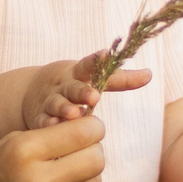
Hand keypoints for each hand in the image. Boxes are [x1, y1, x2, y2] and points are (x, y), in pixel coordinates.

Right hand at [0, 115, 106, 181]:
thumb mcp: (10, 144)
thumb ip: (50, 136)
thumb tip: (93, 131)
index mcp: (24, 152)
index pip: (84, 132)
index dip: (93, 126)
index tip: (89, 127)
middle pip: (97, 158)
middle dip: (94, 149)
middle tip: (82, 148)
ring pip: (95, 180)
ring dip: (86, 172)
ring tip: (65, 171)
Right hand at [23, 51, 153, 129]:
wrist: (33, 92)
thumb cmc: (73, 84)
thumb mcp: (93, 78)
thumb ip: (120, 79)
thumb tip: (150, 74)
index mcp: (77, 74)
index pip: (88, 65)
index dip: (97, 60)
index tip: (106, 54)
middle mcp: (63, 86)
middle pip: (73, 87)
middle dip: (83, 92)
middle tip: (94, 97)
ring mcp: (49, 101)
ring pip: (56, 103)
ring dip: (65, 108)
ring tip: (75, 114)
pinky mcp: (39, 117)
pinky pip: (43, 121)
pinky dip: (47, 124)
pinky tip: (53, 127)